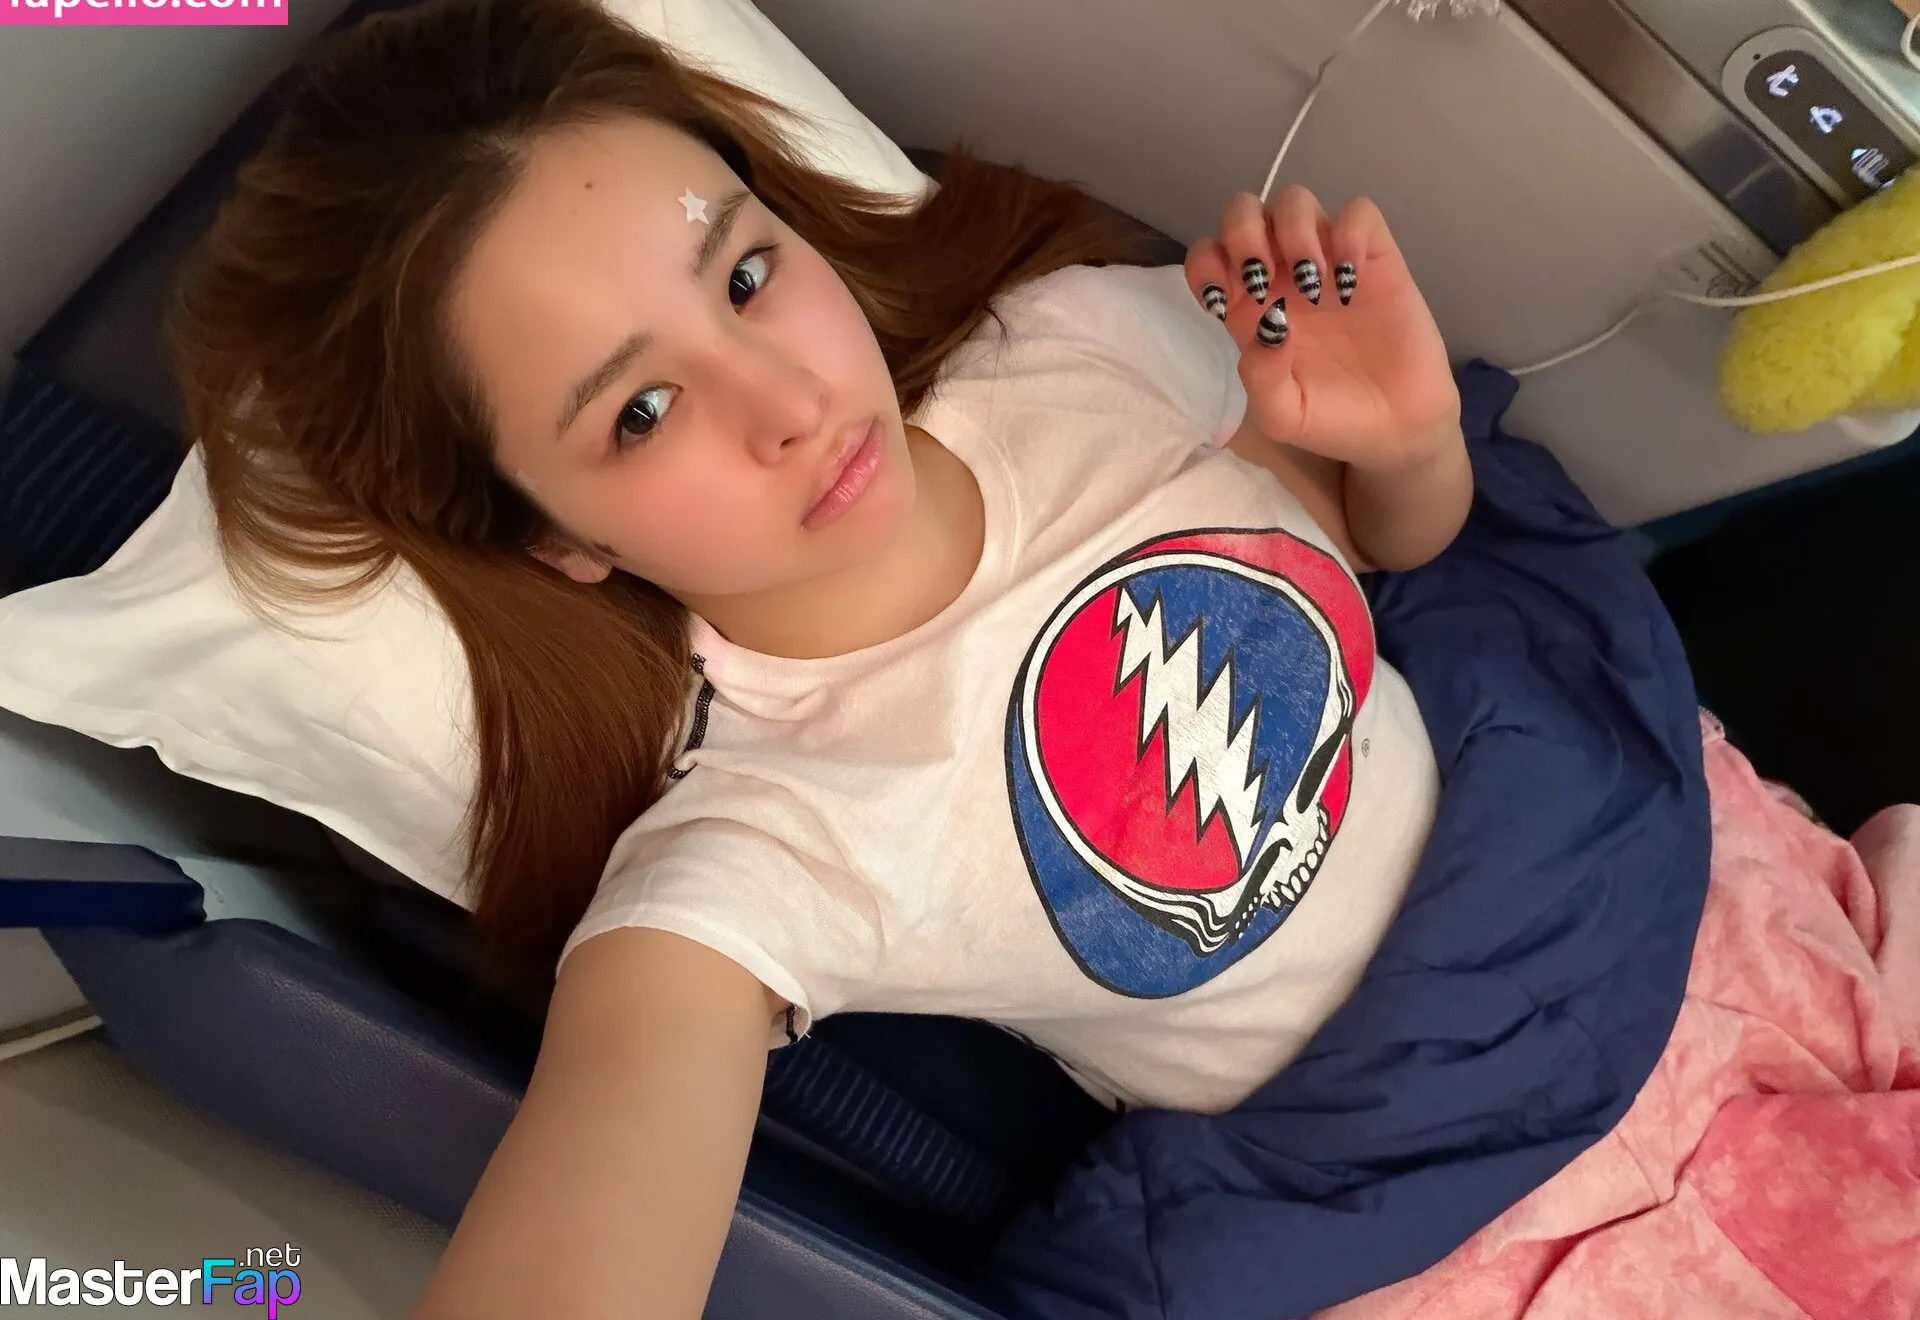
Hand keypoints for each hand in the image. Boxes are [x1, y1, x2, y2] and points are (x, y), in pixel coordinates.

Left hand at [1185, 187, 1459, 473]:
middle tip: (1264, 280)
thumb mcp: (1283, 415)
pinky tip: (1352, 280)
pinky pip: (1358, 212)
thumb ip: (1260, 379)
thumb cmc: (1332, 418)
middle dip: (1244, 234)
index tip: (1224, 301)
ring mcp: (1328, 260)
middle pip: (1245, 212)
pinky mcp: (1375, 257)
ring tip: (1314, 285)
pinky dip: (1349, 234)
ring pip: (1296, 201)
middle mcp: (1282, 275)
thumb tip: (1266, 328)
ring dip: (1294, 232)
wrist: (1397, 428)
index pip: (1208, 256)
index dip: (1207, 264)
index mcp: (1248, 306)